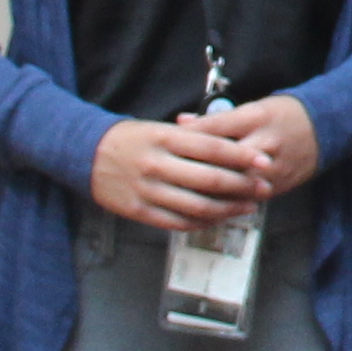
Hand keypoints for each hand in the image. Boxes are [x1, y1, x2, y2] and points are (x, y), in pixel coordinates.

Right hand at [91, 117, 264, 230]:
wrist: (86, 154)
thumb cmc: (132, 139)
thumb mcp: (159, 129)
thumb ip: (193, 138)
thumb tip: (234, 149)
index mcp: (165, 139)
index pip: (212, 148)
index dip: (242, 156)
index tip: (265, 161)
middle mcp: (158, 165)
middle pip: (210, 180)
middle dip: (243, 185)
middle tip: (264, 187)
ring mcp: (148, 191)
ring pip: (198, 206)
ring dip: (229, 209)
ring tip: (248, 206)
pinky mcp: (141, 212)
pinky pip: (179, 222)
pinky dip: (204, 222)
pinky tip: (219, 218)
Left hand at [177, 94, 318, 202]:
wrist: (325, 127)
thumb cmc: (282, 114)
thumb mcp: (252, 108)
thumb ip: (217, 119)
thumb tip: (181, 123)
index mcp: (257, 117)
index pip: (216, 127)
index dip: (190, 135)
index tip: (166, 142)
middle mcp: (265, 143)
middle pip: (224, 160)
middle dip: (196, 169)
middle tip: (169, 176)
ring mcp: (273, 167)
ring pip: (236, 184)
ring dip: (210, 192)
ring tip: (183, 196)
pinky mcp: (279, 185)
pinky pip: (248, 198)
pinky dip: (228, 203)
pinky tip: (208, 207)